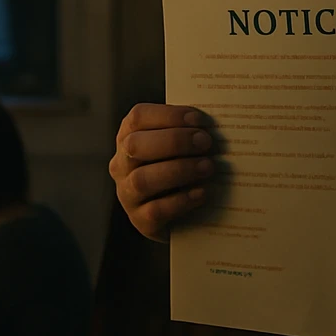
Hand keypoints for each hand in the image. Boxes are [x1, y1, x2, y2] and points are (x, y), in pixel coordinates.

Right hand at [109, 104, 214, 242]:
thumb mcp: (179, 147)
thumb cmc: (181, 170)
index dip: (169, 115)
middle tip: (206, 142)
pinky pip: (155, 210)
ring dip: (179, 170)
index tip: (199, 119)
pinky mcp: (139, 220)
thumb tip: (213, 124)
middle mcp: (121, 164)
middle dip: (174, 141)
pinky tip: (201, 192)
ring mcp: (127, 193)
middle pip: (136, 146)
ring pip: (142, 179)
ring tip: (208, 167)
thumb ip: (188, 132)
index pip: (138, 117)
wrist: (180, 216)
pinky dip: (182, 200)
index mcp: (129, 137)